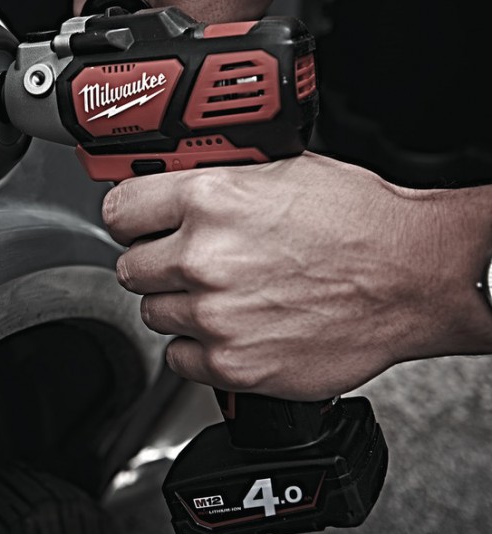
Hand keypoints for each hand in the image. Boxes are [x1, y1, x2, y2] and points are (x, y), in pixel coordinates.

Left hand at [102, 154, 491, 399]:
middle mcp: (204, 258)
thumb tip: (170, 188)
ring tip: (223, 295)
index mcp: (210, 200)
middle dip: (155, 263)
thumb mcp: (279, 171)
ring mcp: (216, 315)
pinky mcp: (233, 363)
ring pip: (153, 312)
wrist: (413, 276)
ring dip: (179, 305)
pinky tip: (231, 328)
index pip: (119, 211)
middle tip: (188, 262)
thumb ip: (212, 182)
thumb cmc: (358, 221)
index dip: (130, 219)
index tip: (137, 225)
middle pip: (130, 267)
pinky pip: (178, 357)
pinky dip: (198, 346)